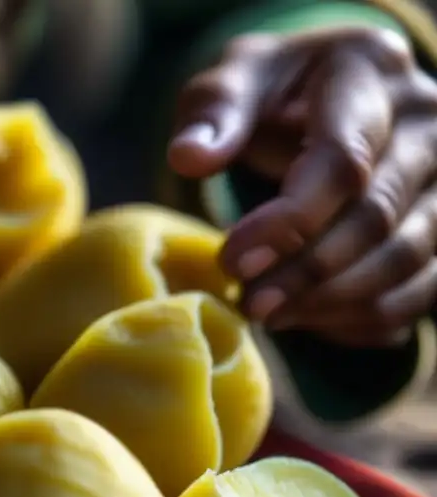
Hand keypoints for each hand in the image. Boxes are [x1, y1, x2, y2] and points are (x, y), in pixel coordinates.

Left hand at [169, 26, 436, 346]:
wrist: (324, 97)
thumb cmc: (273, 92)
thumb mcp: (236, 82)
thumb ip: (214, 113)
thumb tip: (189, 157)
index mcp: (370, 71)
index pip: (342, 160)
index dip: (289, 222)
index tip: (233, 261)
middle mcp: (427, 121)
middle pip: (376, 217)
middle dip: (305, 272)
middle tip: (249, 302)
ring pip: (406, 259)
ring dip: (333, 301)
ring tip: (269, 314)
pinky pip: (422, 287)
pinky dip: (364, 316)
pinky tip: (308, 319)